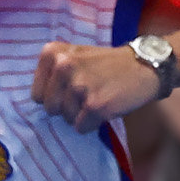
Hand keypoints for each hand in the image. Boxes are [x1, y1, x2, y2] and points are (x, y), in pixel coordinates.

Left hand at [32, 41, 163, 133]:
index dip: (55, 96)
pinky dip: (93, 123)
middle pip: (50, 108)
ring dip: (82, 115)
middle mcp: (63, 66)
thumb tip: (36, 102)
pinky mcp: (95, 105)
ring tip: (99, 97)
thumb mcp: (74, 55)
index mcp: (52, 53)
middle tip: (88, 93)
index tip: (71, 88)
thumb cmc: (105, 64)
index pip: (37, 95)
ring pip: (66, 119)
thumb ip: (52, 72)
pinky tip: (106, 107)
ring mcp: (79, 86)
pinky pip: (81, 127)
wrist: (143, 66)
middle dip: (67, 107)